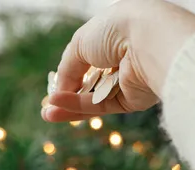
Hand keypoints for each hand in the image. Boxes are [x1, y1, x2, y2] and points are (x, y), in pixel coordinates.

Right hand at [42, 0, 194, 122]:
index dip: (69, 73)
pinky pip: (100, 105)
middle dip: (67, 94)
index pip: (87, 58)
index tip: (53, 86)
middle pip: (89, 82)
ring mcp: (127, 81)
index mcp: (113, 35)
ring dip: (69, 105)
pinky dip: (79, 107)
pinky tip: (57, 109)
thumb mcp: (80, 43)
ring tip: (46, 114)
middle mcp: (122, 58)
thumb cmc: (115, 30)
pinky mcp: (131, 100)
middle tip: (47, 106)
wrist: (148, 41)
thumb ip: (67, 68)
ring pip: (93, 98)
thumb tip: (58, 91)